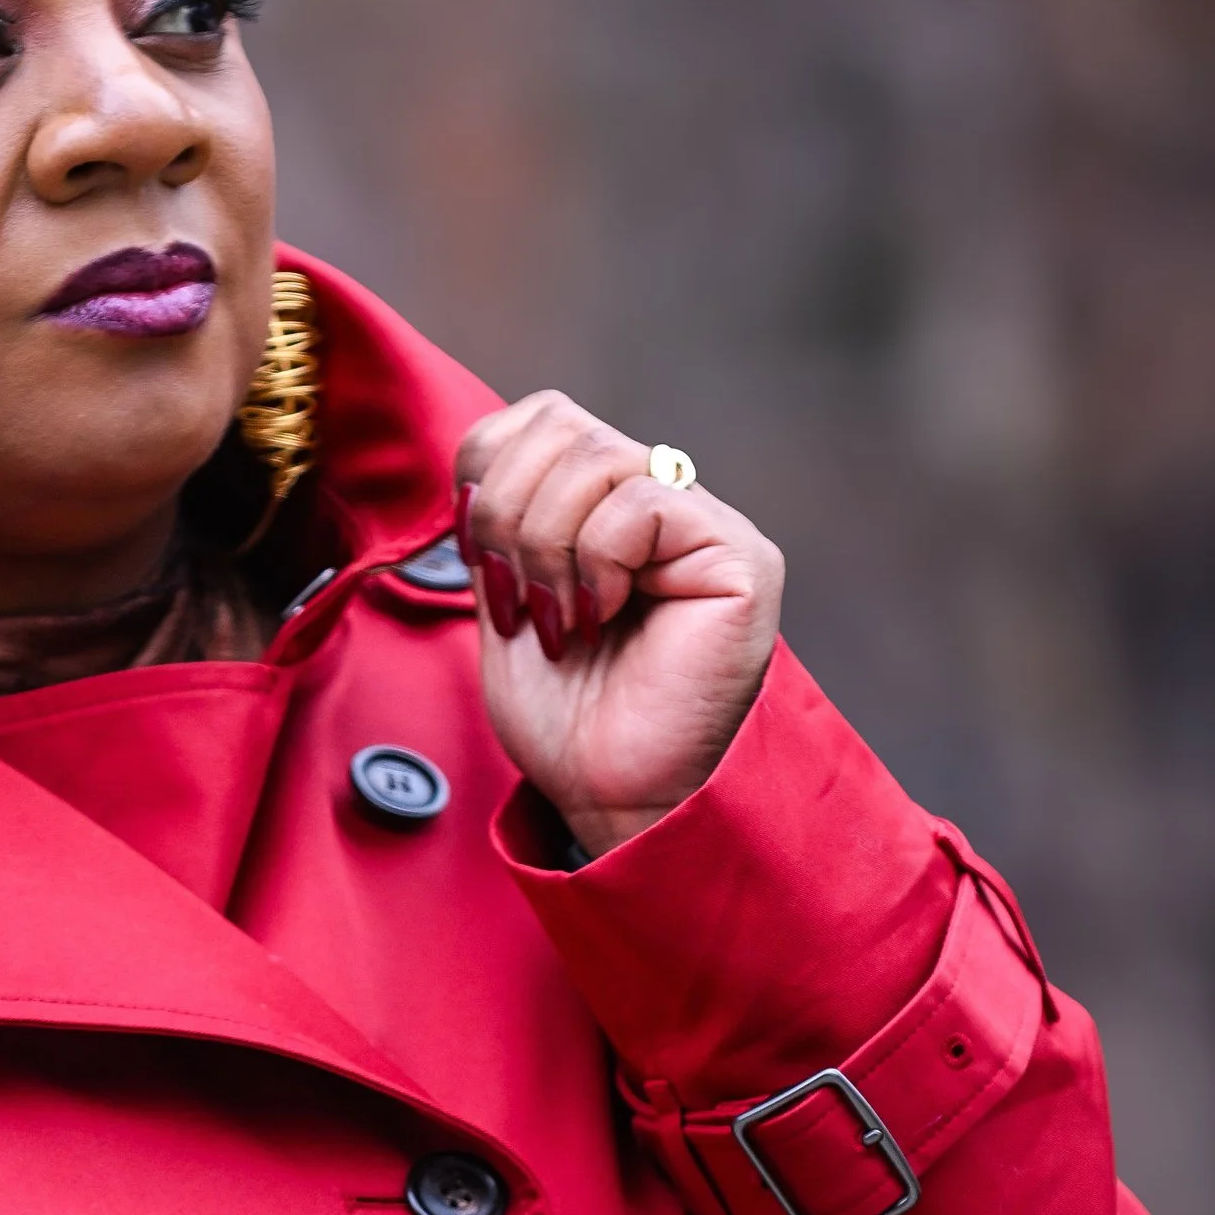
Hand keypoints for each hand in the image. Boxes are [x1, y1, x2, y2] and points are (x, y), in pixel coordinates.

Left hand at [460, 392, 783, 857]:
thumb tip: (475, 459)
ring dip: (545, 548)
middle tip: (513, 603)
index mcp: (605, 503)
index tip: (480, 570)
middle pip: (558, 421)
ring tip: (558, 624)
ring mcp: (705, 522)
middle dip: (504, 514)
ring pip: (596, 456)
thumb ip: (498, 523)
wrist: (612, 796)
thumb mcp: (506, 599)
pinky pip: (641, 502)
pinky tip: (601, 619)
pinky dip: (597, 562)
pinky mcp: (739, 556)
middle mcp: (661, 498)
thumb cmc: (568, 719)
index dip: (485, 476)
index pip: (536, 418)